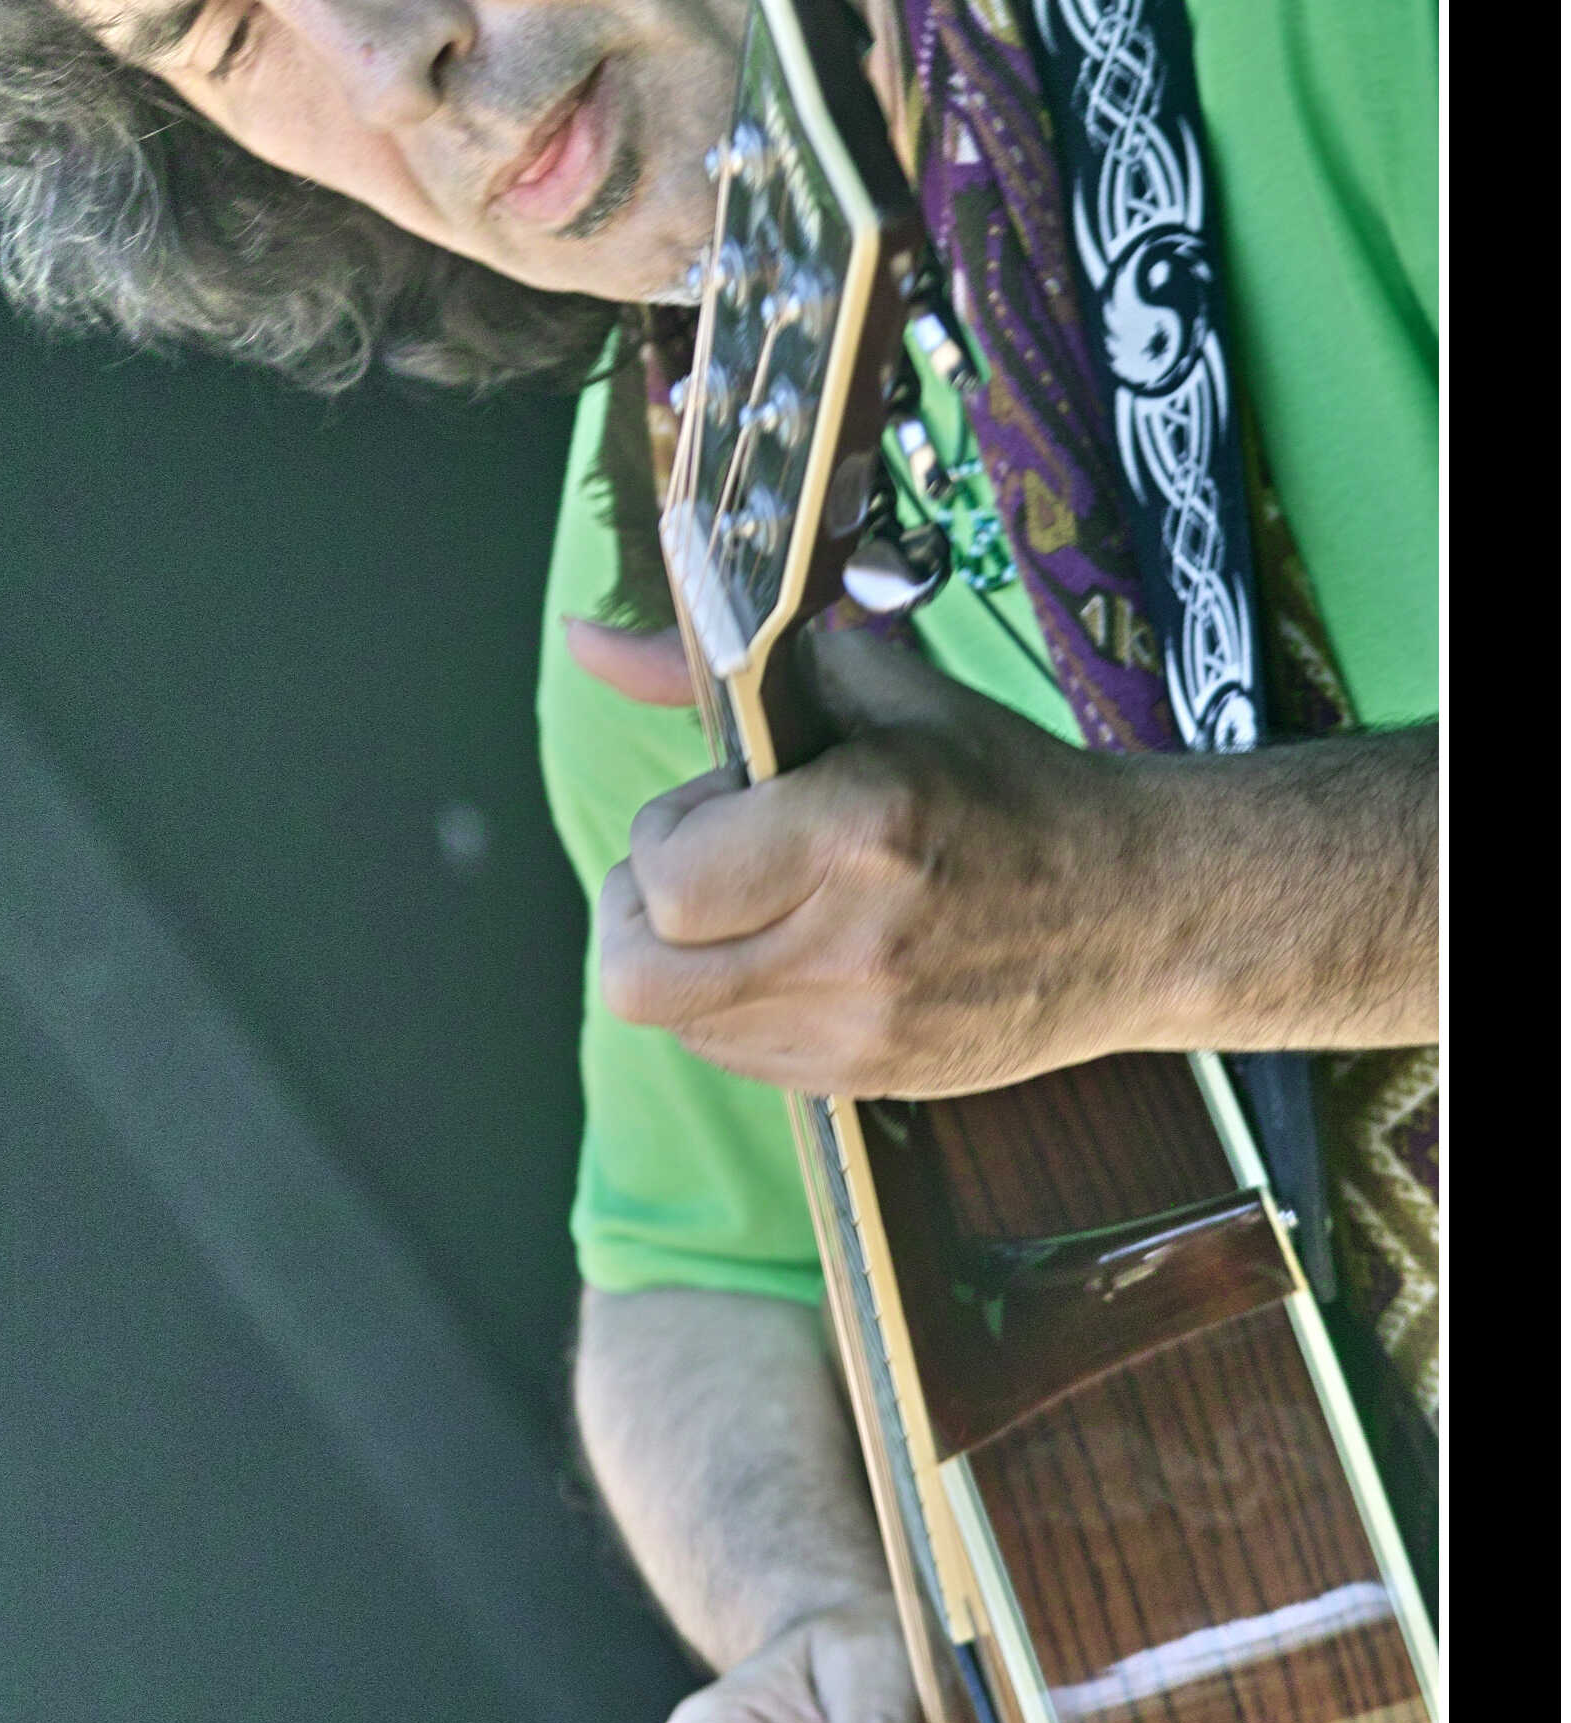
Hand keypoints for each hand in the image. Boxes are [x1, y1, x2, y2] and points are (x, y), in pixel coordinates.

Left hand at [595, 629, 1146, 1097]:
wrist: (1137, 911)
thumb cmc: (1000, 786)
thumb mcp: (873, 692)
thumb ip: (721, 671)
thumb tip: (584, 640)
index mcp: (861, 828)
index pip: (668, 878)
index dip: (666, 837)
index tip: (720, 807)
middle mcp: (854, 943)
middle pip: (639, 977)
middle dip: (640, 913)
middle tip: (699, 869)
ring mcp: (860, 1030)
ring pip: (676, 1021)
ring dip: (688, 958)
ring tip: (760, 906)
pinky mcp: (866, 1082)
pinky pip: (731, 1057)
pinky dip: (733, 1005)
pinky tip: (794, 952)